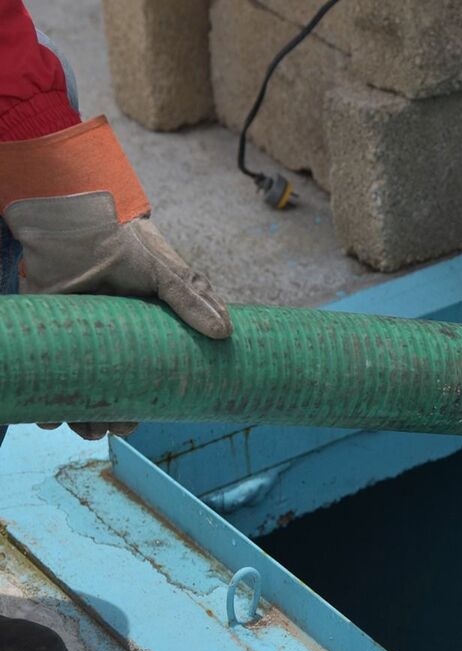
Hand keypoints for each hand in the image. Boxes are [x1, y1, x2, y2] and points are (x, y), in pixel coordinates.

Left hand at [0, 117, 231, 439]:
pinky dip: (45, 395)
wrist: (76, 220)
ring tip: (76, 426)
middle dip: (109, 416)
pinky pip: (46, 370)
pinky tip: (48, 413)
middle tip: (108, 428)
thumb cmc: (126, 244)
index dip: (145, 402)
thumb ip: (193, 300)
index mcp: (147, 331)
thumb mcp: (167, 272)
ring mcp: (80, 336)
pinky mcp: (50, 329)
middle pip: (111, 389)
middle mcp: (114, 339)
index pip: (149, 375)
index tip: (141, 420)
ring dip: (75, 413)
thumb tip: (226, 334)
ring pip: (78, 386)